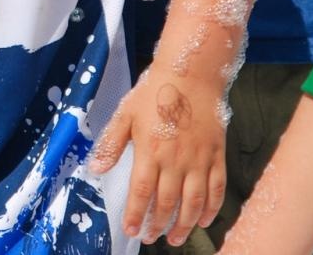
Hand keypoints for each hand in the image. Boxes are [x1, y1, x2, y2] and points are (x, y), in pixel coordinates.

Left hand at [91, 68, 227, 245]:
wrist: (191, 74)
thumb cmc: (155, 91)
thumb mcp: (126, 113)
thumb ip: (111, 143)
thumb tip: (95, 169)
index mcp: (150, 150)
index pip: (141, 192)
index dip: (135, 214)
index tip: (130, 229)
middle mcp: (176, 160)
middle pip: (167, 202)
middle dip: (158, 225)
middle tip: (152, 237)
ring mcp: (199, 159)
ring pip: (193, 202)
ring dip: (184, 224)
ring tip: (175, 238)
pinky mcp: (217, 155)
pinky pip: (217, 189)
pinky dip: (211, 208)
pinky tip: (203, 220)